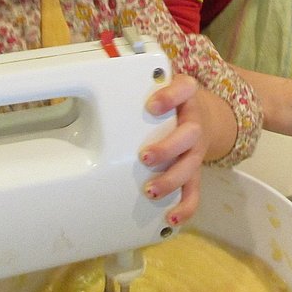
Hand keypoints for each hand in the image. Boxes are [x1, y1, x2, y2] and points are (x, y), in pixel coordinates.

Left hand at [137, 74, 209, 226]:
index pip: (184, 89)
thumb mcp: (160, 83)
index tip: (152, 106)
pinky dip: (185, 205)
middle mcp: (193, 122)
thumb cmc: (171, 101)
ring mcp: (196, 149)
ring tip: (151, 191)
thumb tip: (87, 75)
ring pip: (191, 165)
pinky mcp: (195, 171)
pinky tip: (171, 216)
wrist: (205, 115)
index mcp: (185, 95)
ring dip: (172, 179)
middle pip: (189, 134)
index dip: (170, 97)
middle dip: (168, 148)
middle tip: (145, 157)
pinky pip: (195, 190)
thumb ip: (135, 81)